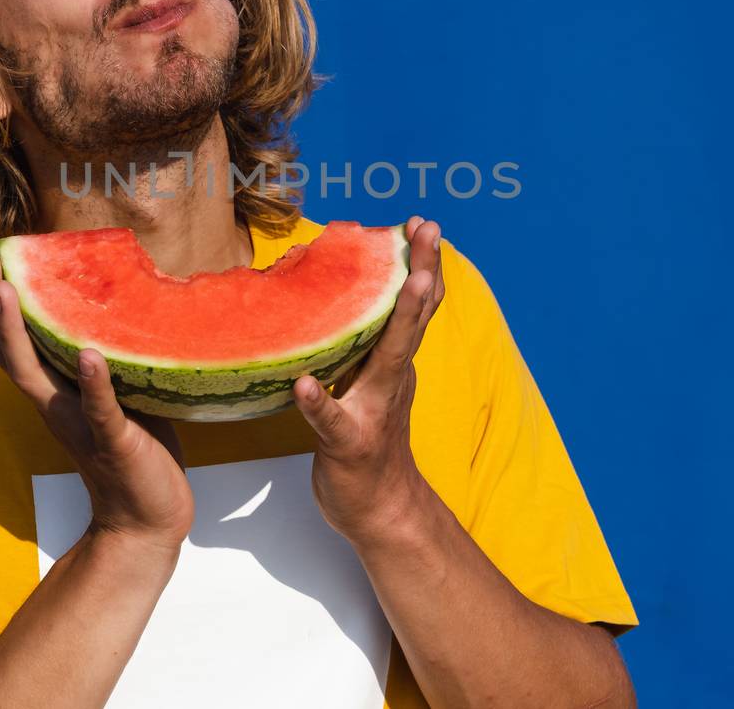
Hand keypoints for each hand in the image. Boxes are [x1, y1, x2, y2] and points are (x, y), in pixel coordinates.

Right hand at [0, 249, 194, 554]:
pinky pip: (100, 410)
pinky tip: (89, 356)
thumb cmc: (136, 451)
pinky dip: (93, 384)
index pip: (15, 344)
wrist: (148, 521)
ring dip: (20, 334)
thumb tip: (118, 306)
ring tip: (7, 292)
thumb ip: (108, 361)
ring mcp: (81, 424)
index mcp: (56, 392)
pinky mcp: (114, 441)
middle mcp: (57, 406)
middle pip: (11, 352)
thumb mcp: (116, 395)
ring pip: (39, 377)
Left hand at [292, 216, 445, 541]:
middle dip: (423, 272)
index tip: (424, 224)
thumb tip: (353, 303)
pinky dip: (318, 403)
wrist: (379, 509)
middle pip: (412, 319)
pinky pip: (330, 420)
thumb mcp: (371, 384)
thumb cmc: (368, 440)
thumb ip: (367, 347)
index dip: (422, 265)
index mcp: (393, 363)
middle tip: (429, 229)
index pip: (413, 307)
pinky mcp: (345, 443)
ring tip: (406, 281)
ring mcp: (372, 410)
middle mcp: (390, 380)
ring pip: (389, 359)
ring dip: (398, 320)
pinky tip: (304, 387)